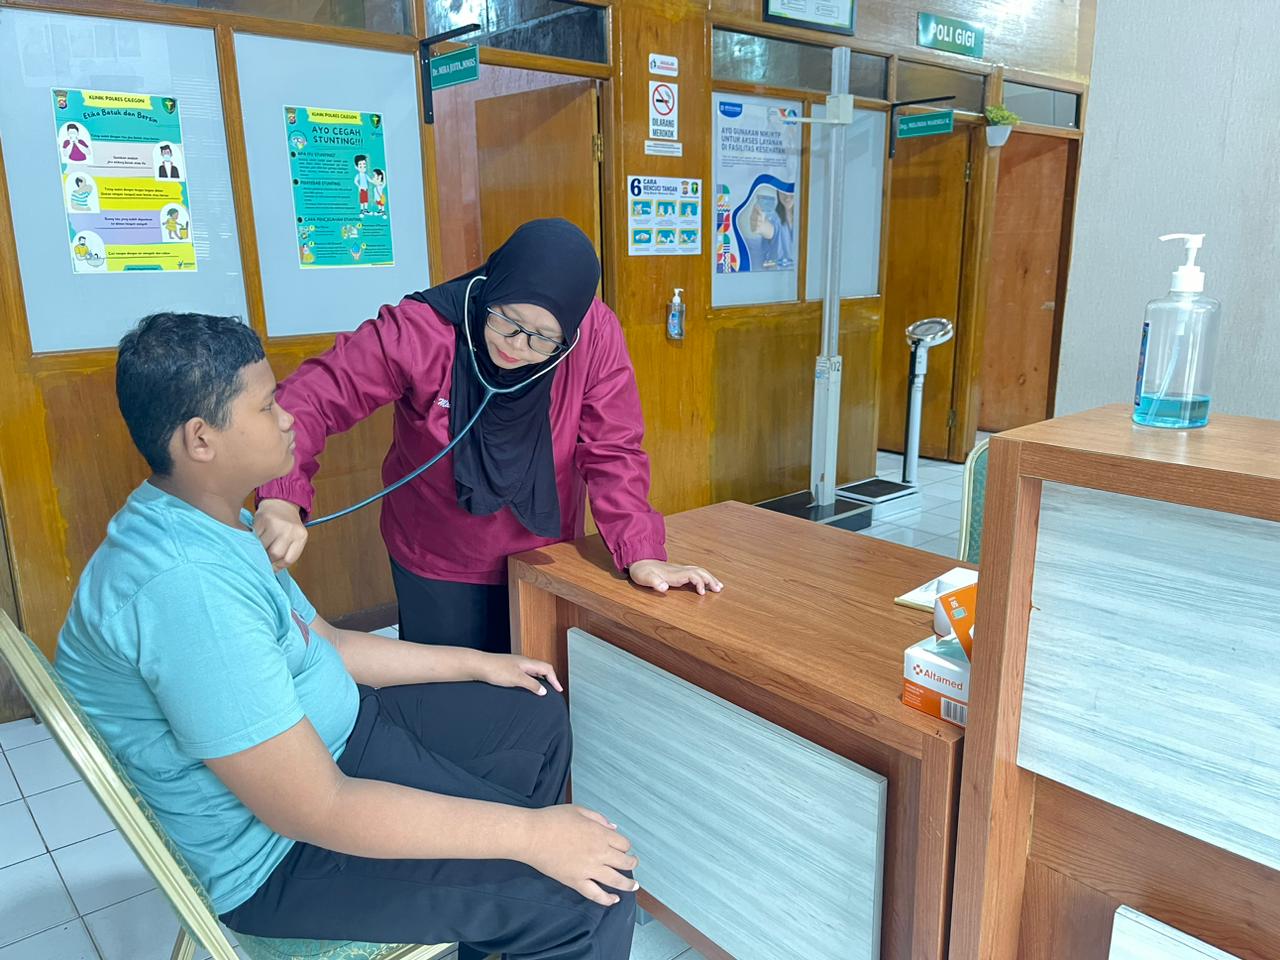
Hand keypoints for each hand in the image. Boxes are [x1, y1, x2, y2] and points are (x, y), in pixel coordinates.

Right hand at [254, 499, 307, 570]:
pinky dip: (253, 541)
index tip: (271, 568)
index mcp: (301, 536)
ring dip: (259, 550)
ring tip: (260, 547)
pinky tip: (256, 538)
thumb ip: (287, 553)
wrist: (281, 502)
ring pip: (262, 547)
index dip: (277, 567)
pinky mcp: (262, 519)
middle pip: (275, 554)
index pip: (288, 560)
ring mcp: (276, 524)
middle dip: (267, 559)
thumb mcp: (294, 538)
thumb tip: (271, 570)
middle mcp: (290, 530)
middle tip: (263, 557)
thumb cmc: (288, 525)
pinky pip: (254, 537)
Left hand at [475, 654, 562, 695]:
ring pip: (533, 672)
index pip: (547, 669)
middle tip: (553, 690)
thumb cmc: (495, 670)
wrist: (478, 666)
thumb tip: (544, 691)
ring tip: (542, 690)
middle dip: (549, 679)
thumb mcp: (517, 679)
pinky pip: (525, 674)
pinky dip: (530, 681)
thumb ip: (532, 685)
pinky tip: (525, 687)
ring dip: (539, 680)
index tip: (559, 689)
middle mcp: (523, 662)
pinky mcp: (508, 669)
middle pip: (541, 669)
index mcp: (528, 662)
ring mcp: (515, 665)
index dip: (555, 679)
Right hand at [522, 805, 638, 904]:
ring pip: (615, 880)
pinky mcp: (576, 881)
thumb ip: (598, 818)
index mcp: (600, 833)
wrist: (532, 836)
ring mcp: (588, 869)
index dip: (625, 846)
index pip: (623, 843)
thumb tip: (613, 828)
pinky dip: (607, 899)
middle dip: (632, 863)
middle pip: (624, 862)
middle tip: (633, 864)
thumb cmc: (552, 819)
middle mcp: (599, 852)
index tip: (622, 847)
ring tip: (633, 886)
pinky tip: (614, 900)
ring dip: (628, 884)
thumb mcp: (578, 810)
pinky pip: (595, 894)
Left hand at [628, 559, 722, 595]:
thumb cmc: (642, 571)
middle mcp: (679, 570)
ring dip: (710, 577)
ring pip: (699, 571)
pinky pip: (695, 572)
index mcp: (674, 573)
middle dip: (711, 579)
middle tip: (719, 589)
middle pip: (700, 571)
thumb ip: (654, 583)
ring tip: (719, 586)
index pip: (692, 574)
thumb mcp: (645, 578)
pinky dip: (704, 577)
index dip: (699, 582)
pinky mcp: (678, 572)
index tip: (703, 593)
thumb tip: (664, 588)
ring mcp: (680, 570)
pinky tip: (707, 583)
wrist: (639, 561)